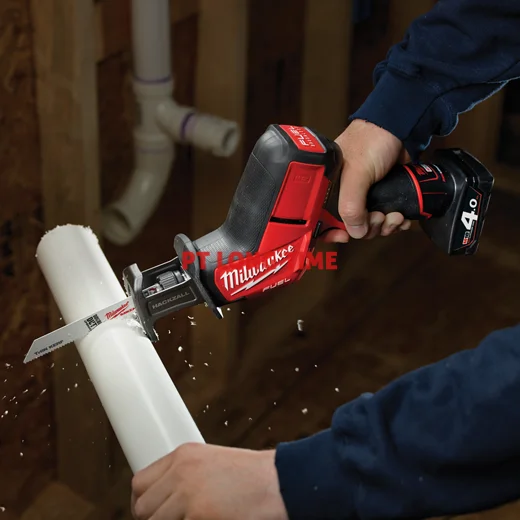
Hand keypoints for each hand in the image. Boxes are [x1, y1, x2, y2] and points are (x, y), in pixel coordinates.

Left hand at [131, 443, 288, 519]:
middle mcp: (180, 471)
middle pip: (142, 506)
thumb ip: (186, 475)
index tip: (150, 511)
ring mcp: (187, 494)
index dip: (143, 502)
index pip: (140, 482)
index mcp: (183, 455)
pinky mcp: (197, 515)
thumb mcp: (213, 463)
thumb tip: (166, 498)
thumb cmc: (252, 476)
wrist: (278, 481)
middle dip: (153, 518)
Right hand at [323, 119, 411, 242]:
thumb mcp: (356, 175)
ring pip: (371, 225)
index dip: (330, 232)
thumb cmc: (371, 142)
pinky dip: (395, 222)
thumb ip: (351, 206)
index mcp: (329, 188)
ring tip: (396, 216)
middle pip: (351, 226)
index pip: (321, 218)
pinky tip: (402, 217)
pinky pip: (386, 219)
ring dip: (385, 226)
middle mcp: (344, 194)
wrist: (400, 127)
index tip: (344, 238)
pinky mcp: (383, 196)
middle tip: (379, 216)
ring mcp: (365, 196)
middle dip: (369, 228)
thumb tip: (357, 233)